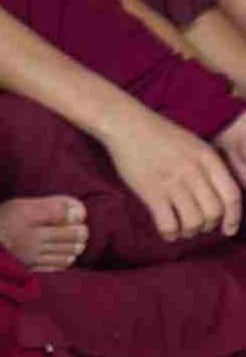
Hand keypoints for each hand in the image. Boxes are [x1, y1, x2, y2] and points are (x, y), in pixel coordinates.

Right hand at [104, 109, 241, 241]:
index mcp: (207, 157)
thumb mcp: (192, 143)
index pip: (232, 196)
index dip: (234, 218)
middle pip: (213, 213)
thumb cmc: (158, 134)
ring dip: (189, 232)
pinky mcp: (150, 191)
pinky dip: (170, 233)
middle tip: (198, 225)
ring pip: (194, 222)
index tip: (228, 229)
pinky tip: (167, 231)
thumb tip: (221, 198)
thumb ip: (208, 167)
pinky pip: (169, 224)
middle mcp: (193, 170)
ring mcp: (171, 181)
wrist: (124, 122)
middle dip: (208, 226)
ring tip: (182, 228)